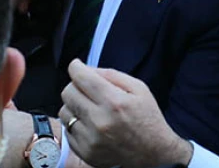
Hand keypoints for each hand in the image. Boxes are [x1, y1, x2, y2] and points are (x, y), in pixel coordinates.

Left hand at [58, 60, 190, 167]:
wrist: (154, 153)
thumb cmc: (147, 118)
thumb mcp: (138, 88)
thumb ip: (110, 74)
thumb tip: (85, 68)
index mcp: (114, 102)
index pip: (81, 77)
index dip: (75, 67)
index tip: (77, 66)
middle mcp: (100, 121)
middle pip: (68, 92)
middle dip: (75, 86)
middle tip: (87, 89)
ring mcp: (91, 140)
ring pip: (64, 112)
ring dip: (74, 106)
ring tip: (89, 109)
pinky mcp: (86, 153)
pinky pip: (67, 131)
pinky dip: (76, 124)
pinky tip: (90, 125)